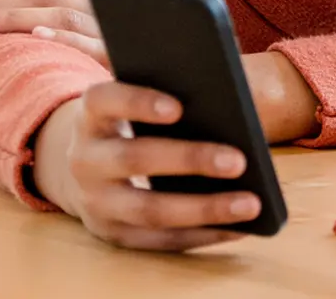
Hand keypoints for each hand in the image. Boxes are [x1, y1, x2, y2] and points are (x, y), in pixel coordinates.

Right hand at [32, 81, 262, 250]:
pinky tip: (238, 228)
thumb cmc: (132, 122)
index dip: (139, 103)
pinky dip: (202, 235)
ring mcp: (94, 201)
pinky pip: (159, 240)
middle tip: (239, 161)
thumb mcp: (137, 103)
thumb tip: (232, 107)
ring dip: (204, 209)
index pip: (105, 100)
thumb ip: (171, 96)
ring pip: (149, 209)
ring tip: (251, 204)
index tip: (179, 108)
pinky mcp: (112, 234)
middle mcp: (84, 158)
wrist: (87, 168)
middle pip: (134, 158)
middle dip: (189, 160)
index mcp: (91, 114)